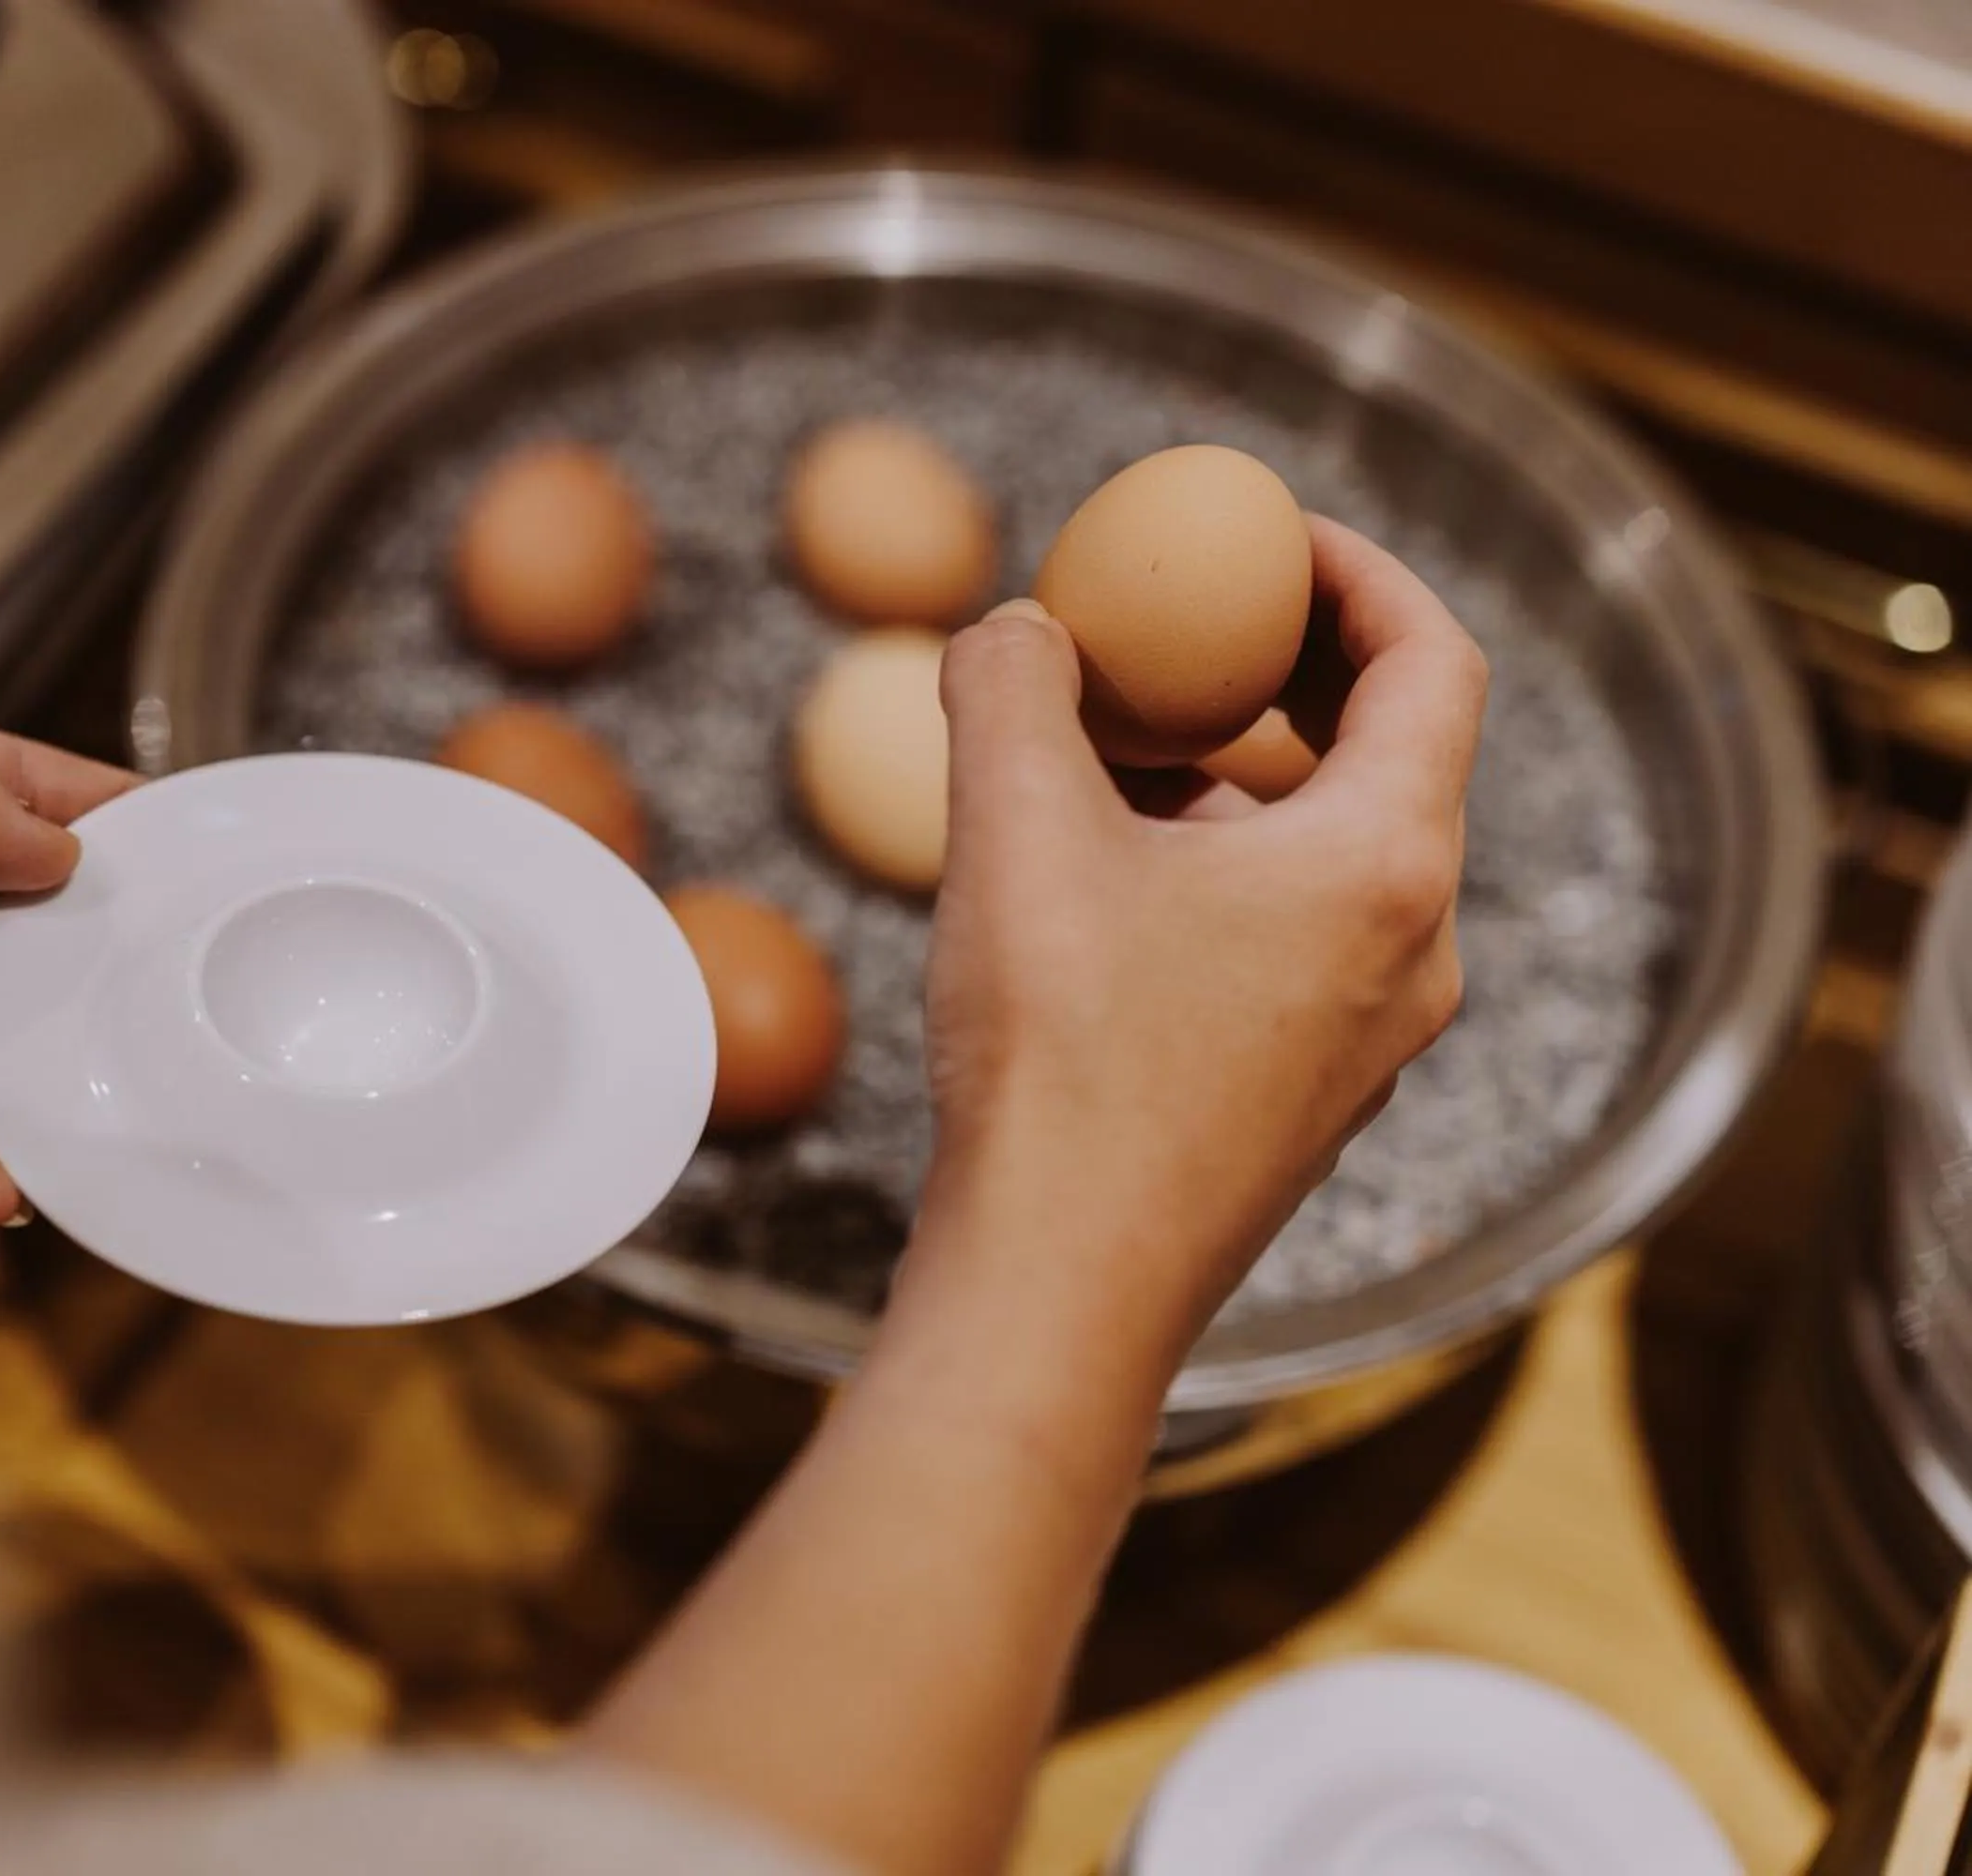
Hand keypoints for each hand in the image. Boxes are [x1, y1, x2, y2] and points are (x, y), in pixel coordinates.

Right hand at [914, 516, 1484, 1369]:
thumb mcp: (1014, 831)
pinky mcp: (1306, 1098)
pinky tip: (1102, 885)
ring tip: (1116, 753)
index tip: (1274, 534)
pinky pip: (1294, 940)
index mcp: (1387, 863)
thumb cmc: (1059, 1063)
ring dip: (1242, 781)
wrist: (1058, 1289)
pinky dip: (1224, 874)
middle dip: (1291, 672)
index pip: (1434, 661)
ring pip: (1334, 856)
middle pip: (1390, 756)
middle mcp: (1413, 950)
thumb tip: (1019, 627)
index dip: (1361, 573)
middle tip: (1196, 624)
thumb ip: (1013, 687)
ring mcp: (1369, 1037)